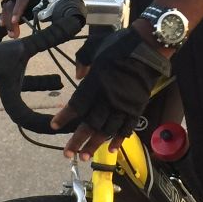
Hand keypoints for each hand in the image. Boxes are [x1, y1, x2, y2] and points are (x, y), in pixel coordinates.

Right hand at [0, 0, 82, 37]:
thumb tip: (56, 27)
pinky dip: (6, 12)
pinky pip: (9, 0)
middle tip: (14, 35)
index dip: (18, 9)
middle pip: (13, 1)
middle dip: (11, 18)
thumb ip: (60, 9)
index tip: (15, 21)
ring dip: (7, 17)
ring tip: (11, 33)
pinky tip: (5, 24)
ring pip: (9, 1)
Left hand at [51, 27, 170, 158]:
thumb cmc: (119, 45)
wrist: (148, 47)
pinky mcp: (136, 107)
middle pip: (90, 123)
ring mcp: (123, 104)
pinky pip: (126, 128)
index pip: (76, 104)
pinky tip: (111, 149)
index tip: (54, 125)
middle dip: (77, 140)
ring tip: (85, 156)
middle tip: (67, 154)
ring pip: (107, 130)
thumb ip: (82, 60)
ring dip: (95, 144)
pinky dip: (119, 140)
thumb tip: (78, 75)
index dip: (64, 116)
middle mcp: (107, 97)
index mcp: (95, 82)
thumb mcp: (94, 46)